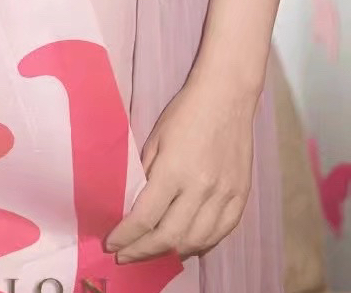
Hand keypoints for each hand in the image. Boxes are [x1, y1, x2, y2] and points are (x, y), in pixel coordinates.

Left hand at [104, 75, 256, 262]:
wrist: (226, 97)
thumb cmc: (185, 113)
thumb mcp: (156, 138)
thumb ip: (146, 174)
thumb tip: (133, 205)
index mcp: (174, 171)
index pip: (146, 218)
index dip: (127, 236)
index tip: (112, 245)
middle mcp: (201, 188)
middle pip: (169, 237)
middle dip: (143, 251)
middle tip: (126, 256)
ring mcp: (224, 196)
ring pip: (196, 241)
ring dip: (170, 252)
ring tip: (151, 252)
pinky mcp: (241, 197)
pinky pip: (220, 234)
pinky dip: (201, 245)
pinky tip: (185, 246)